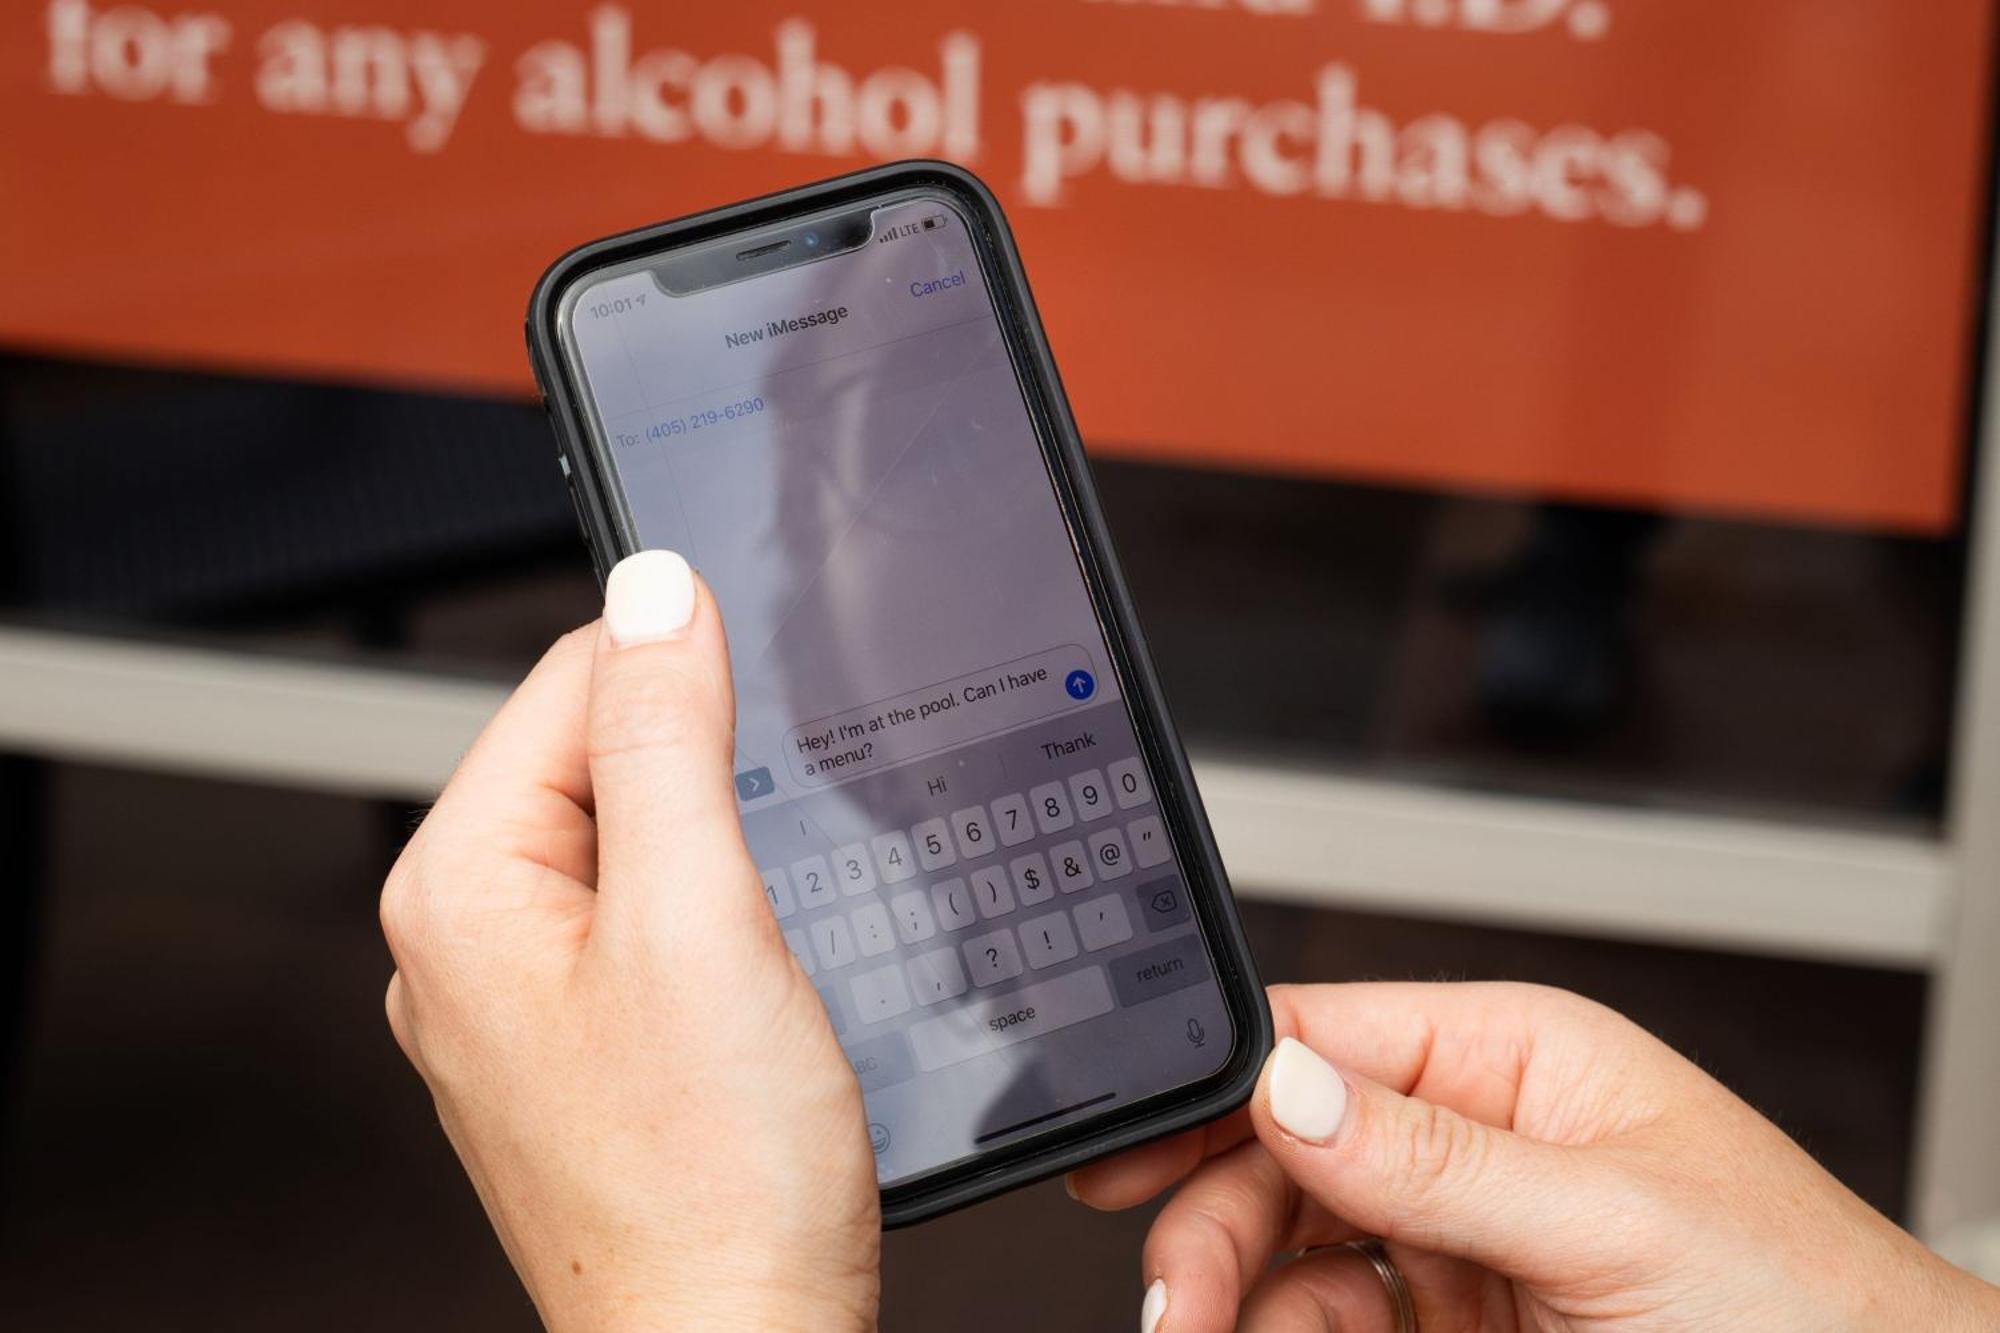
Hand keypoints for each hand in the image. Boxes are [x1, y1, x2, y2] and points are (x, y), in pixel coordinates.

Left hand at [379, 551, 878, 1331]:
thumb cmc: (710, 1180)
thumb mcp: (697, 916)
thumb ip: (666, 735)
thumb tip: (653, 589)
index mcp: (460, 887)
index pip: (571, 676)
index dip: (687, 677)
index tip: (768, 728)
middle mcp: (469, 939)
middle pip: (605, 757)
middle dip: (709, 784)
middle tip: (763, 881)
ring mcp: (524, 999)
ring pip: (641, 842)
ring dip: (722, 860)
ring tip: (759, 954)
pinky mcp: (587, 1043)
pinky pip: (653, 924)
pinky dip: (720, 927)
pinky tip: (755, 990)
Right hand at [1070, 982, 1999, 1331]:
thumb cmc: (1811, 1307)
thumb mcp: (1616, 1220)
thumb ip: (1439, 1157)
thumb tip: (1288, 1084)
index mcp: (1517, 1058)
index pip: (1329, 1037)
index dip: (1219, 1082)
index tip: (1132, 1141)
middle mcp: (1475, 1138)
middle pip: (1285, 1153)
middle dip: (1213, 1219)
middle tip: (1174, 1296)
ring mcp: (1459, 1243)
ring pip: (1290, 1247)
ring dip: (1234, 1295)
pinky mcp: (1452, 1331)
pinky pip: (1328, 1322)